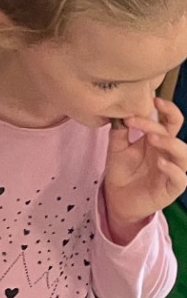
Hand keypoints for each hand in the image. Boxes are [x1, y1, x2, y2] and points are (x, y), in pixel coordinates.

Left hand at [103, 96, 186, 236]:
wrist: (116, 198)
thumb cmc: (121, 170)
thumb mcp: (117, 146)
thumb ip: (120, 129)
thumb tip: (120, 109)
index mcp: (158, 140)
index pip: (170, 121)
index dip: (167, 109)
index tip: (153, 100)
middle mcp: (167, 153)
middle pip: (176, 134)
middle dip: (164, 122)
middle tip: (141, 118)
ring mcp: (171, 171)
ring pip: (184, 155)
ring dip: (170, 143)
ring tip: (151, 138)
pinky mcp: (170, 189)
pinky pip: (180, 179)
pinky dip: (173, 169)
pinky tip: (160, 163)